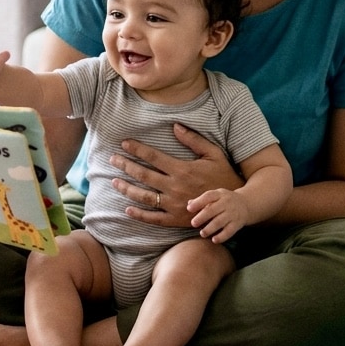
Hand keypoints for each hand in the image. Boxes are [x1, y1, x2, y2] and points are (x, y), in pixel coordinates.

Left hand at [112, 123, 243, 227]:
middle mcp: (175, 187)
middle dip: (126, 166)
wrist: (232, 205)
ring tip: (114, 181)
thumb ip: (194, 140)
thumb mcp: (213, 154)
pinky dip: (139, 215)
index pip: (153, 157)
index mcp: (182, 169)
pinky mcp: (175, 219)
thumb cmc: (223, 175)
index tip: (124, 143)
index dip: (137, 149)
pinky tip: (127, 209)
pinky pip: (154, 218)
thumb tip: (175, 126)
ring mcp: (174, 204)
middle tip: (112, 159)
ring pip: (144, 196)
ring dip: (127, 188)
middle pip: (144, 175)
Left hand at [187, 189, 249, 242]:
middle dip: (202, 217)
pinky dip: (222, 236)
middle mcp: (226, 203)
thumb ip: (203, 200)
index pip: (208, 196)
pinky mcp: (237, 224)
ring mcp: (232, 213)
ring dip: (210, 228)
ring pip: (220, 221)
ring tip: (202, 233)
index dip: (198, 202)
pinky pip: (229, 231)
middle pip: (213, 210)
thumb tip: (189, 204)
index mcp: (219, 194)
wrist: (246, 204)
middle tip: (193, 223)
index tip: (189, 209)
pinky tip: (214, 240)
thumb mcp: (216, 196)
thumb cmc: (224, 201)